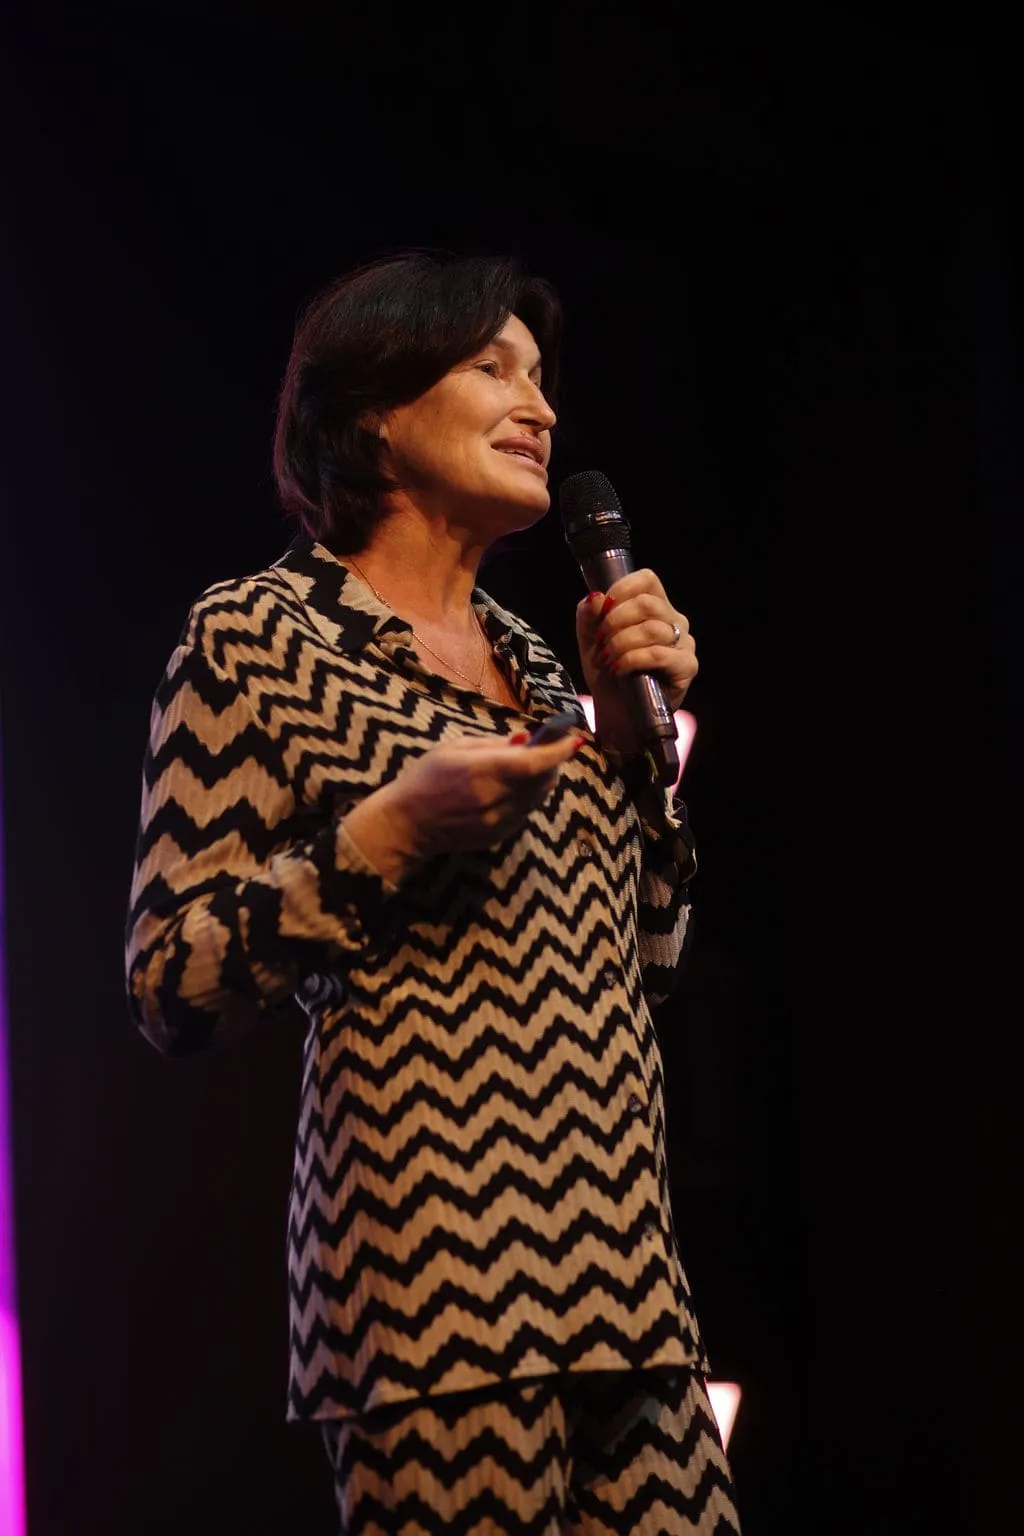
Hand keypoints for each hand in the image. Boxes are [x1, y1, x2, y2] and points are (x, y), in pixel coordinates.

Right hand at [344, 728, 582, 882]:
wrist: (407, 824)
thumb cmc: (426, 778)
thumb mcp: (453, 748)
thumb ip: (492, 744)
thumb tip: (525, 739)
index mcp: (482, 772)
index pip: (534, 763)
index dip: (559, 751)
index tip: (575, 739)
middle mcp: (496, 799)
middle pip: (544, 781)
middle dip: (553, 762)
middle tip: (550, 747)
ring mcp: (499, 822)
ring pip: (539, 797)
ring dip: (543, 779)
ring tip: (531, 765)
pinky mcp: (499, 836)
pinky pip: (526, 812)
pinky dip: (529, 796)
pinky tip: (514, 786)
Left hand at [575, 569, 697, 756]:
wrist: (616, 713)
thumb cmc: (608, 673)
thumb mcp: (590, 641)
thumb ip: (588, 616)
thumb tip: (594, 596)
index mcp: (656, 607)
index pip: (646, 579)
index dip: (621, 590)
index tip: (601, 612)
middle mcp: (675, 621)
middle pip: (647, 603)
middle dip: (615, 621)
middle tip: (601, 642)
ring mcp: (684, 644)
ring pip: (652, 629)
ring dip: (621, 643)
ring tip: (608, 660)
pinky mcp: (687, 667)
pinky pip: (659, 654)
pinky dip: (633, 659)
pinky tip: (620, 669)